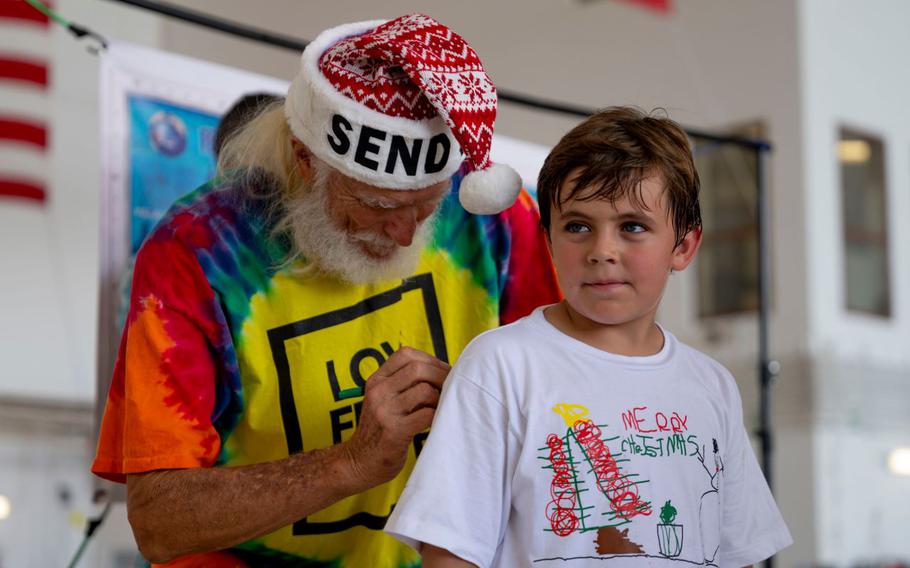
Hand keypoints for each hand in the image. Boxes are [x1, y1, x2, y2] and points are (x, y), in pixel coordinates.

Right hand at [341, 346, 449, 490]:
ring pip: (425, 390)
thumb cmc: (381, 430)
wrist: (357, 463)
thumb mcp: (384, 400)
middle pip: (418, 368)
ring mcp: (384, 411)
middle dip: (441, 376)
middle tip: (450, 390)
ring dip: (440, 398)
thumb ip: (403, 384)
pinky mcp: (393, 432)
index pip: (406, 354)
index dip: (430, 360)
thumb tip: (442, 371)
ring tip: (440, 408)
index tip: (442, 373)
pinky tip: (435, 422)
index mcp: (376, 380)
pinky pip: (426, 414)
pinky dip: (437, 416)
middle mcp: (378, 391)